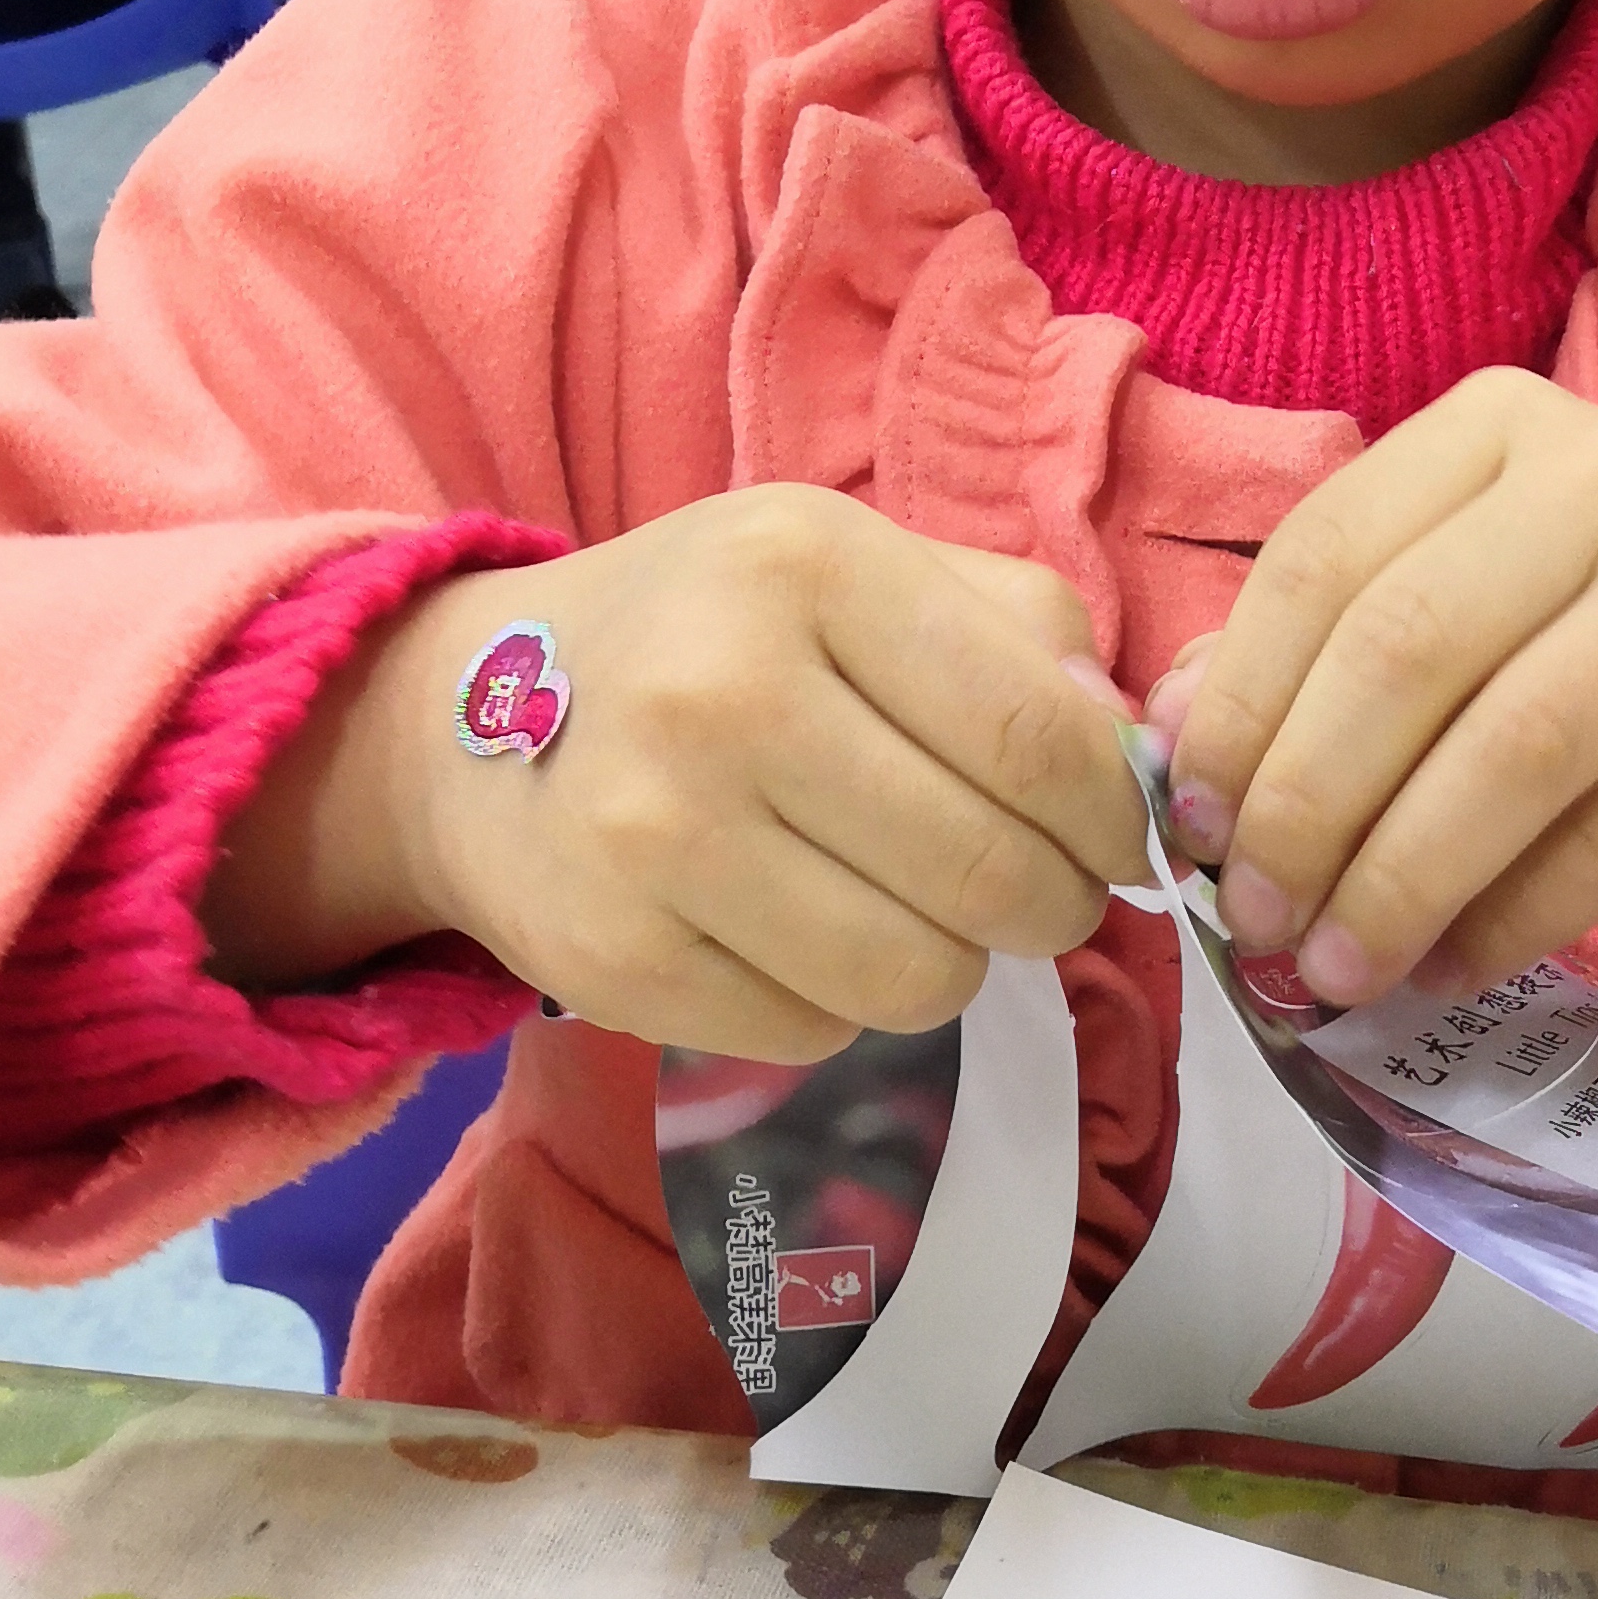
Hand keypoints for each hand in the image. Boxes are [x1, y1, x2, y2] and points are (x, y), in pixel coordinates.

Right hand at [207, 487, 1147, 1055]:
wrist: (460, 725)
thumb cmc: (705, 639)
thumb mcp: (850, 566)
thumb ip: (1016, 628)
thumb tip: (1137, 754)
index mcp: (806, 565)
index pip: (1042, 739)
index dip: (1114, 818)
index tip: (1113, 839)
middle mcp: (721, 692)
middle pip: (994, 873)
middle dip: (1049, 905)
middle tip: (1027, 893)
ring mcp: (655, 836)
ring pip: (920, 977)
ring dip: (950, 964)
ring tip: (912, 911)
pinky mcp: (614, 961)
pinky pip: (819, 1033)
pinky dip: (839, 1003)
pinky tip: (792, 935)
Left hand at [1150, 371, 1597, 1010]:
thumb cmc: (1577, 654)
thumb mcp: (1445, 616)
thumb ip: (1308, 657)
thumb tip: (1164, 741)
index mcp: (1494, 426)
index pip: (1327, 558)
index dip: (1241, 704)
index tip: (1190, 825)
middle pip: (1410, 648)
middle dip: (1309, 805)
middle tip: (1257, 919)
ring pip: (1511, 746)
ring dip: (1400, 878)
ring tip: (1335, 969)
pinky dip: (1505, 919)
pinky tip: (1443, 968)